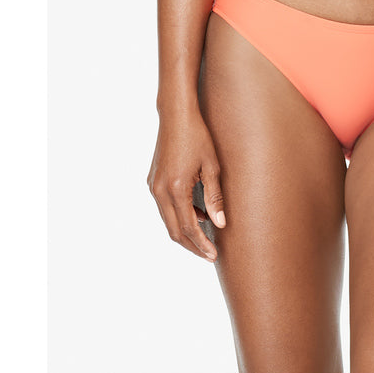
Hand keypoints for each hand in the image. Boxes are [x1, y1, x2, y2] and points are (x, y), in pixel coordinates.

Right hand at [146, 108, 225, 260]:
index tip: (214, 255)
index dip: (201, 244)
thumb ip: (215, 196)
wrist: (176, 116)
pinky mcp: (153, 181)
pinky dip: (179, 216)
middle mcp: (159, 190)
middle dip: (192, 245)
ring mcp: (153, 186)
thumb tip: (220, 224)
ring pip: (167, 220)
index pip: (188, 227)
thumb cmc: (198, 136)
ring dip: (185, 231)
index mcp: (175, 188)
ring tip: (206, 237)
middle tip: (210, 255)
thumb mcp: (212, 166)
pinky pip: (165, 207)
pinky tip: (197, 215)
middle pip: (174, 230)